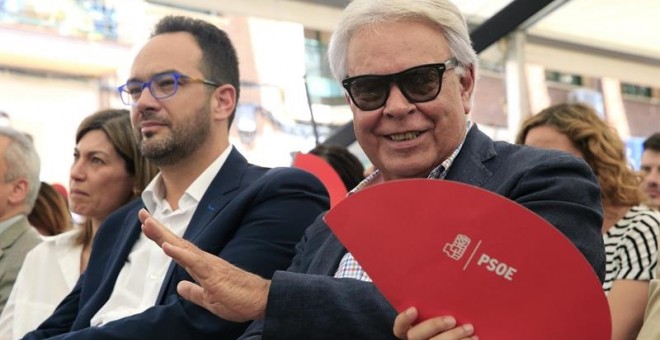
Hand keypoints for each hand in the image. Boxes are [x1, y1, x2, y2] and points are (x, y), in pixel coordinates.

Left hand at [139, 208, 269, 321]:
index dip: (161, 238)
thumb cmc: (239, 298)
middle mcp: (204, 261)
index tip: (147, 226)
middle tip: (142, 214)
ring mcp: (209, 265)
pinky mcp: (214, 274)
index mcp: (201, 266)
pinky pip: (194, 262)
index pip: (178, 249)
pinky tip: (167, 247)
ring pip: (183, 247)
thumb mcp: (209, 299)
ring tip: (148, 224)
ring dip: (164, 236)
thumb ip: (194, 292)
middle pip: (177, 242)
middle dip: (158, 229)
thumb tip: (180, 287)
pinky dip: (180, 253)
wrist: (261, 300)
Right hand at [393, 307, 477, 339]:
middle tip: (451, 319)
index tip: (414, 309)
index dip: (404, 319)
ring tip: (469, 328)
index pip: (399, 328)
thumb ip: (432, 309)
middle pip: (416, 336)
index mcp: (409, 332)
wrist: (449, 334)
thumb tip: (443, 286)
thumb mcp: (433, 315)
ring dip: (454, 336)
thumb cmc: (443, 323)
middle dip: (434, 326)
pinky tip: (474, 339)